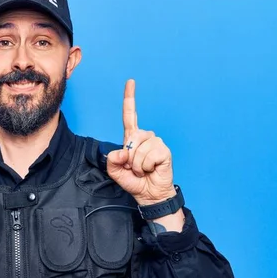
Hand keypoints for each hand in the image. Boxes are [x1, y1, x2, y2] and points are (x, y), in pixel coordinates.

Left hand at [107, 79, 175, 204]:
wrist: (148, 195)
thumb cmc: (134, 181)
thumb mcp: (115, 171)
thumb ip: (112, 160)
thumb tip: (123, 151)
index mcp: (132, 138)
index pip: (130, 115)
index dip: (130, 99)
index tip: (130, 82)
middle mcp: (144, 137)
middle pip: (132, 138)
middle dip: (129, 158)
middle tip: (134, 168)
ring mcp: (156, 143)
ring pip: (140, 149)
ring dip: (137, 164)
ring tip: (142, 170)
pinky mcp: (164, 151)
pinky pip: (150, 155)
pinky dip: (146, 166)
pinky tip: (151, 169)